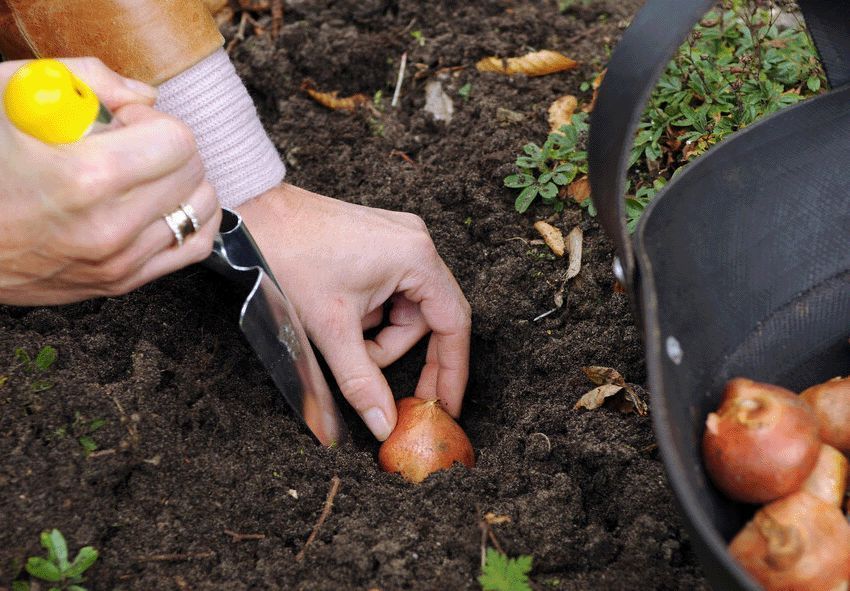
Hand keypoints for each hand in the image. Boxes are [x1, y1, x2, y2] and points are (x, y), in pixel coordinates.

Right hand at [0, 57, 220, 305]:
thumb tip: (146, 97)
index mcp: (86, 177)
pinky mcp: (119, 283)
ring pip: (202, 211)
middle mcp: (110, 227)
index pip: (178, 142)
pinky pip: (193, 249)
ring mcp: (117, 262)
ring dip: (181, 183)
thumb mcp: (7, 95)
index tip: (121, 122)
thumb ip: (86, 79)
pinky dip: (188, 220)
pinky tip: (157, 205)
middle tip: (126, 148)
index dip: (152, 121)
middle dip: (168, 149)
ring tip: (139, 176)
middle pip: (194, 173)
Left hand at [237, 184, 471, 439]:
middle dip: (398, 352)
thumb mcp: (331, 328)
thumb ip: (362, 382)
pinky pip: (390, 290)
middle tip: (384, 387)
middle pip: (427, 318)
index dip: (452, 370)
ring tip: (341, 337)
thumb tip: (385, 423)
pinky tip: (340, 315)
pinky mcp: (378, 242)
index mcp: (416, 257)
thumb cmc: (289, 256)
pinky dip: (369, 314)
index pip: (453, 324)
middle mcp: (415, 242)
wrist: (249, 217)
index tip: (446, 404)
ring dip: (378, 335)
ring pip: (405, 307)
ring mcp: (397, 239)